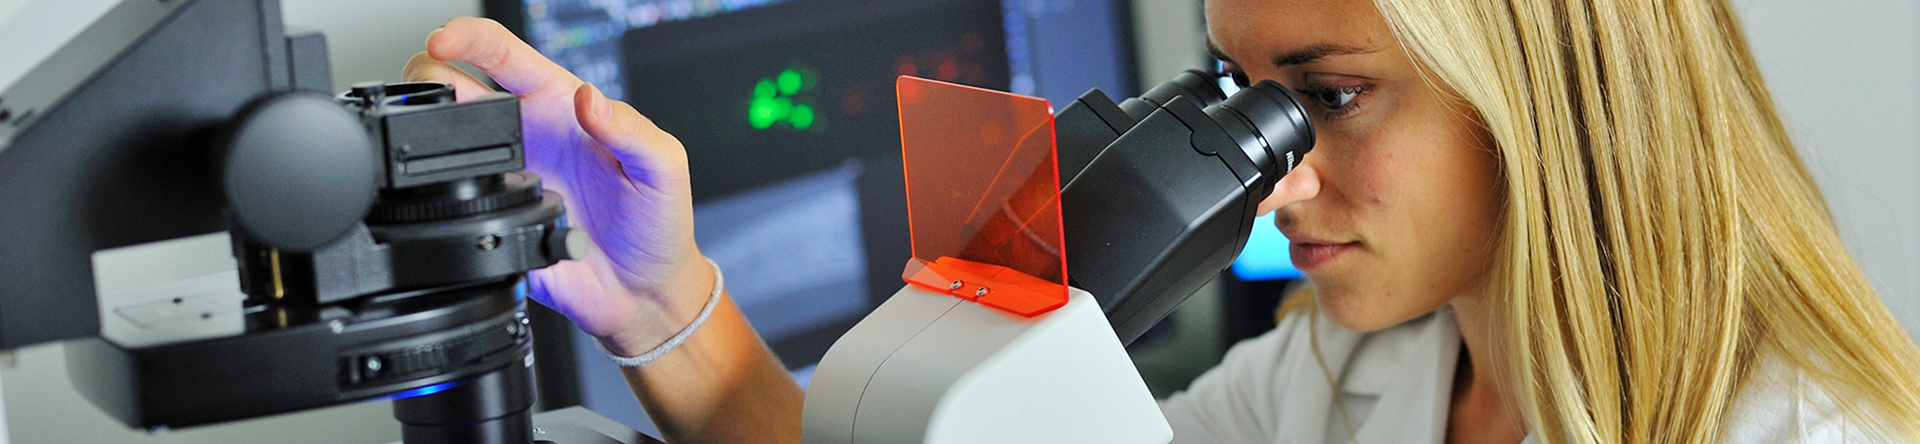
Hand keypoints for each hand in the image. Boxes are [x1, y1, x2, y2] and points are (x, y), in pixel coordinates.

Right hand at [403, 17, 713, 356]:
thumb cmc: (658, 221)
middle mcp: (525, 136)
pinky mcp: (489, 220)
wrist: (644, 291)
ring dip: (422, 128)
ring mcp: (502, 177)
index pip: (505, 55)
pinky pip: (446, 202)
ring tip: (424, 135)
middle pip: (455, 84)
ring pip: (438, 137)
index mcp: (562, 106)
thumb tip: (591, 99)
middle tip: (427, 89)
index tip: (444, 39)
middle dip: (426, 74)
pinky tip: (445, 193)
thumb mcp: (662, 168)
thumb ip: (631, 130)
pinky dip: (434, 192)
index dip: (470, 38)